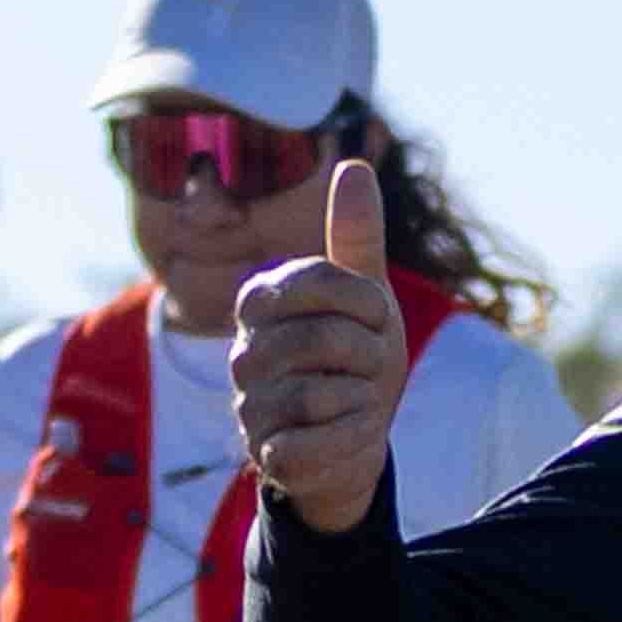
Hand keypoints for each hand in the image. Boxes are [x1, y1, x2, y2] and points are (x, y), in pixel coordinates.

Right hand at [230, 154, 409, 533]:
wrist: (355, 440)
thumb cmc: (355, 359)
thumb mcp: (366, 298)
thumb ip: (356, 237)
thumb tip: (353, 165)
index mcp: (260, 299)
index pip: (319, 281)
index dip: (367, 303)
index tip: (376, 318)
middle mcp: (244, 351)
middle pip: (322, 340)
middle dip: (370, 355)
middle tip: (373, 365)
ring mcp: (248, 406)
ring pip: (318, 396)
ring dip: (362, 398)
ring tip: (361, 399)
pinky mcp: (265, 456)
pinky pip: (315, 445)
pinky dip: (353, 439)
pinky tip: (356, 432)